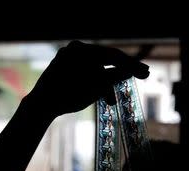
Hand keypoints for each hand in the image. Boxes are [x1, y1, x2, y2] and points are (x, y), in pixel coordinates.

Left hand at [26, 41, 149, 115]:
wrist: (42, 105)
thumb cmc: (71, 95)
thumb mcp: (99, 86)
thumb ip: (118, 75)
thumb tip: (134, 69)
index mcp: (82, 48)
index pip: (113, 55)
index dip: (132, 65)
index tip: (146, 72)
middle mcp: (74, 48)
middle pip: (105, 60)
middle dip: (121, 73)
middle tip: (141, 77)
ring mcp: (68, 57)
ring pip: (95, 68)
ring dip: (106, 83)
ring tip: (110, 101)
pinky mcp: (64, 67)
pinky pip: (85, 72)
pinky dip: (94, 82)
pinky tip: (99, 94)